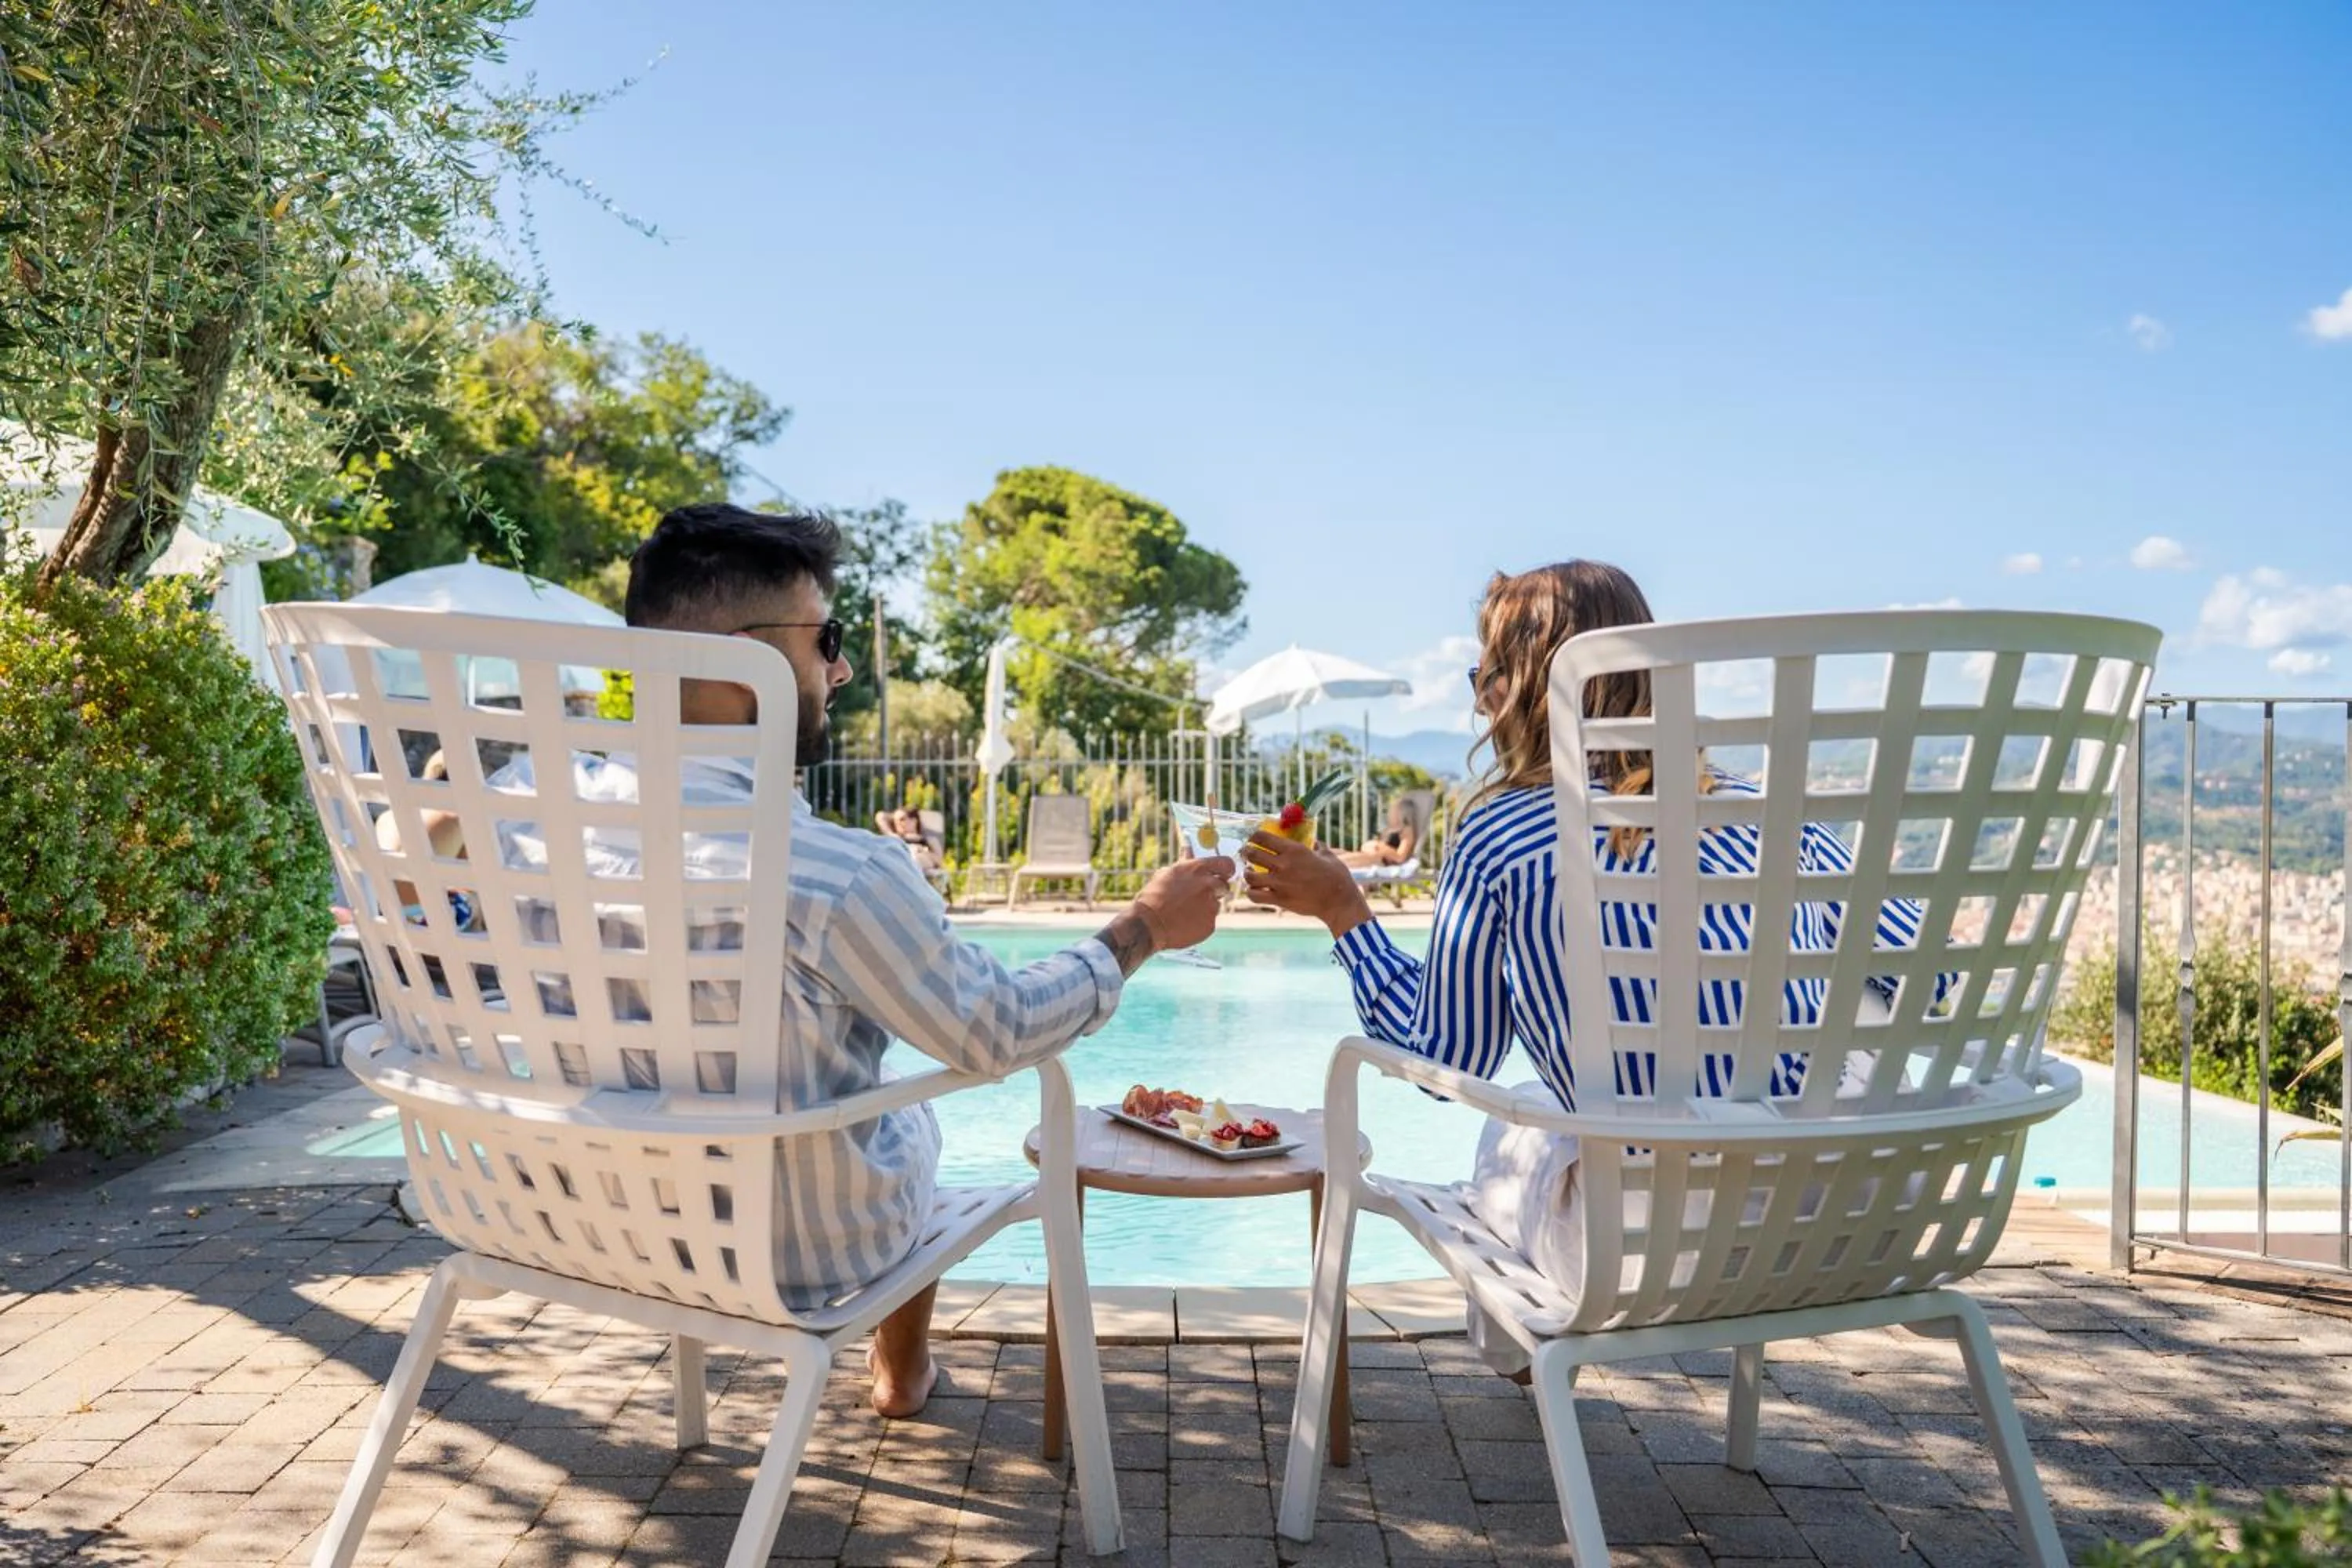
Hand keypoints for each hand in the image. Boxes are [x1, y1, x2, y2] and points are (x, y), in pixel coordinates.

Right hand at [1128, 855, 1235, 953]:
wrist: (1148, 925)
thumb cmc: (1153, 897)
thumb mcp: (1168, 873)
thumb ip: (1184, 862)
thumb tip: (1188, 849)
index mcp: (1198, 869)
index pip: (1226, 863)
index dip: (1226, 869)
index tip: (1224, 872)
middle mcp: (1209, 885)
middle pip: (1224, 885)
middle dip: (1217, 890)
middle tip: (1204, 895)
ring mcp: (1211, 906)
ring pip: (1215, 904)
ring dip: (1205, 907)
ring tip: (1185, 911)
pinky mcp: (1210, 924)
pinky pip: (1209, 921)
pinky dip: (1200, 922)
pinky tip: (1185, 923)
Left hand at [1242, 829, 1371, 937]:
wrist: (1339, 902)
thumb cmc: (1337, 877)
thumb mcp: (1328, 855)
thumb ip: (1317, 847)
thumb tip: (1314, 842)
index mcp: (1294, 850)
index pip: (1263, 837)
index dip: (1254, 837)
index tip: (1253, 838)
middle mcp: (1284, 865)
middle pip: (1252, 854)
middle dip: (1246, 852)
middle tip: (1246, 853)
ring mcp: (1280, 883)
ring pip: (1249, 876)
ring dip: (1247, 873)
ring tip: (1250, 873)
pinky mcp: (1279, 900)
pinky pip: (1254, 896)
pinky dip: (1251, 892)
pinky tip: (1256, 890)